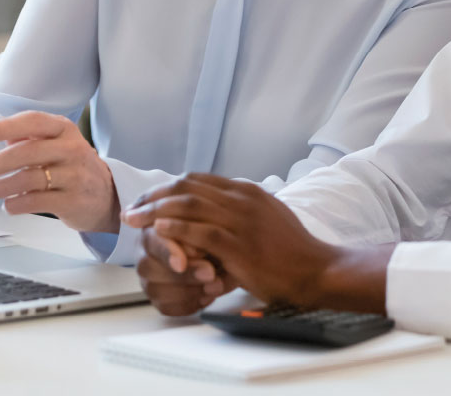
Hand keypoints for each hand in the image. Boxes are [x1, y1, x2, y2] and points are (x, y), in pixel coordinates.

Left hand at [0, 112, 117, 230]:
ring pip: (29, 179)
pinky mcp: (74, 201)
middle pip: (26, 153)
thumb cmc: (72, 167)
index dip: (7, 126)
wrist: (107, 196)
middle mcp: (71, 149)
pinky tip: (6, 205)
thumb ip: (28, 138)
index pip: (33, 121)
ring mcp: (75, 176)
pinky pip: (37, 201)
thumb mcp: (56, 144)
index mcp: (64, 129)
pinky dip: (16, 204)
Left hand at [123, 173, 385, 312]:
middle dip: (154, 196)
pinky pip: (201, 232)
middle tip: (133, 207)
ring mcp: (242, 221)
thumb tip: (217, 206)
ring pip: (189, 205)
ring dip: (156, 211)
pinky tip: (158, 231)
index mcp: (247, 191)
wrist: (317, 270)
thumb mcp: (267, 216)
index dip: (167, 188)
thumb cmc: (291, 251)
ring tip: (135, 219)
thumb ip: (242, 209)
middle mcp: (243, 199)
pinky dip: (176, 229)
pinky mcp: (240, 245)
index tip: (148, 198)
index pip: (198, 180)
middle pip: (187, 187)